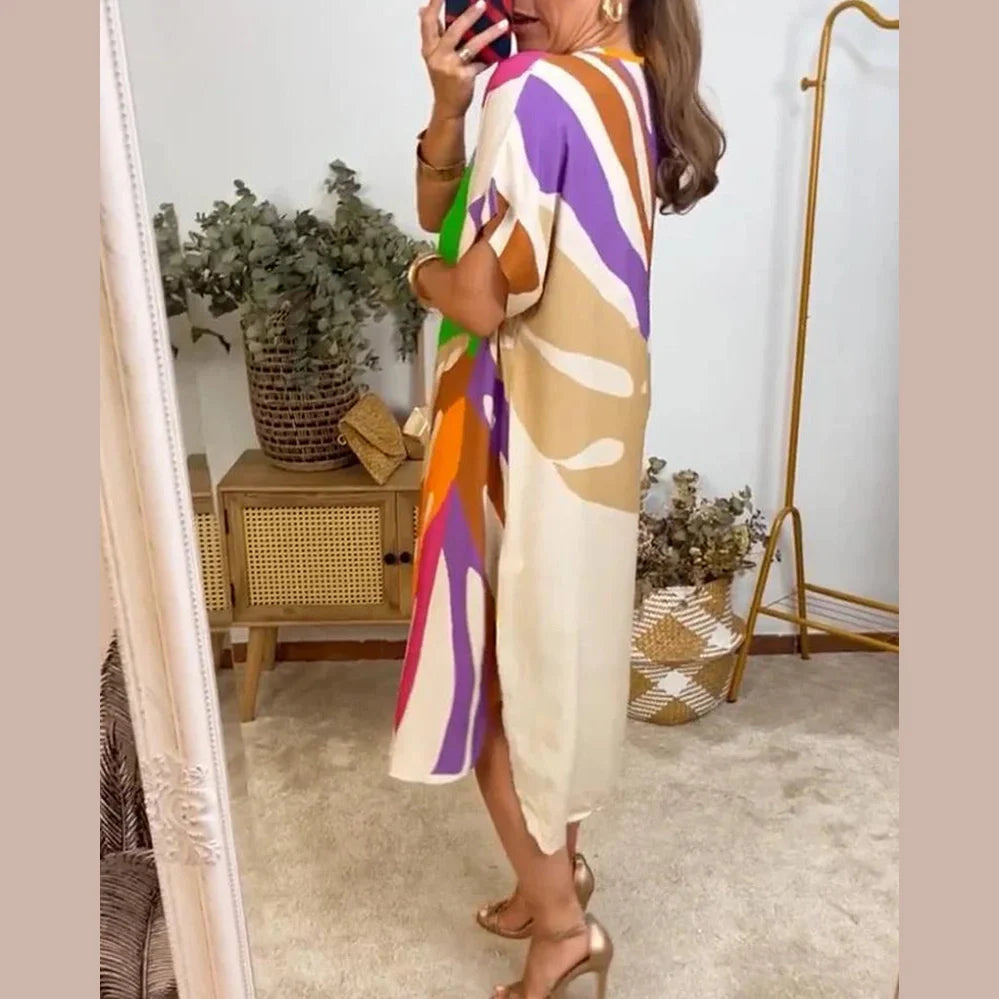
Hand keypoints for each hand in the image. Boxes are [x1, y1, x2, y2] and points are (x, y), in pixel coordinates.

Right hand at [419, 0, 510, 120]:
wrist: (447, 108)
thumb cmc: (443, 80)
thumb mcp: (434, 56)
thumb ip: (433, 34)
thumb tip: (421, 9)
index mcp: (428, 49)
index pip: (428, 22)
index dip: (434, 5)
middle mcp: (437, 57)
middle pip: (453, 30)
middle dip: (469, 15)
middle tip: (482, 3)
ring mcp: (450, 67)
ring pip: (472, 45)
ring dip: (490, 33)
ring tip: (504, 24)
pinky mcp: (463, 77)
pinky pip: (481, 63)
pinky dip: (491, 58)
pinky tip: (500, 52)